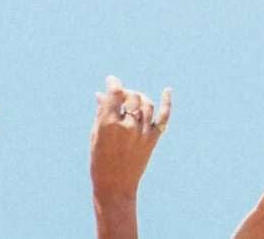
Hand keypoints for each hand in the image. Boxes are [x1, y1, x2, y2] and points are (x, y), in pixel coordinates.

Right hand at [90, 77, 169, 201]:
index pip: (115, 94)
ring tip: (133, 99)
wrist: (116, 184)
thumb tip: (101, 94)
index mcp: (109, 125)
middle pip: (132, 97)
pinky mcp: (153, 139)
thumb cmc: (100, 159)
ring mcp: (142, 133)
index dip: (114, 83)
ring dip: (139, 97)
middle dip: (126, 92)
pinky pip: (163, 117)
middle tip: (120, 95)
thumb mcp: (96, 135)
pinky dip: (167, 102)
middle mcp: (128, 127)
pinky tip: (167, 90)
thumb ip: (101, 113)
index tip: (111, 80)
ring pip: (147, 104)